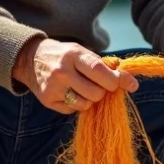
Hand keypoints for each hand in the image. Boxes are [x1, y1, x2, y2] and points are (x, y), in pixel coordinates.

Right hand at [13, 38, 137, 114]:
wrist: (31, 59)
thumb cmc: (65, 55)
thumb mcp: (83, 53)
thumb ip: (106, 67)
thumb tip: (132, 83)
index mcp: (74, 55)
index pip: (101, 71)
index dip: (117, 80)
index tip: (127, 84)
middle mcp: (62, 72)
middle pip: (97, 93)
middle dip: (103, 91)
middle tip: (97, 84)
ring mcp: (53, 88)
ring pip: (86, 104)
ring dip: (90, 99)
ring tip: (82, 87)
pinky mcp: (48, 101)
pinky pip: (73, 110)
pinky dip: (76, 104)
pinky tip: (69, 92)